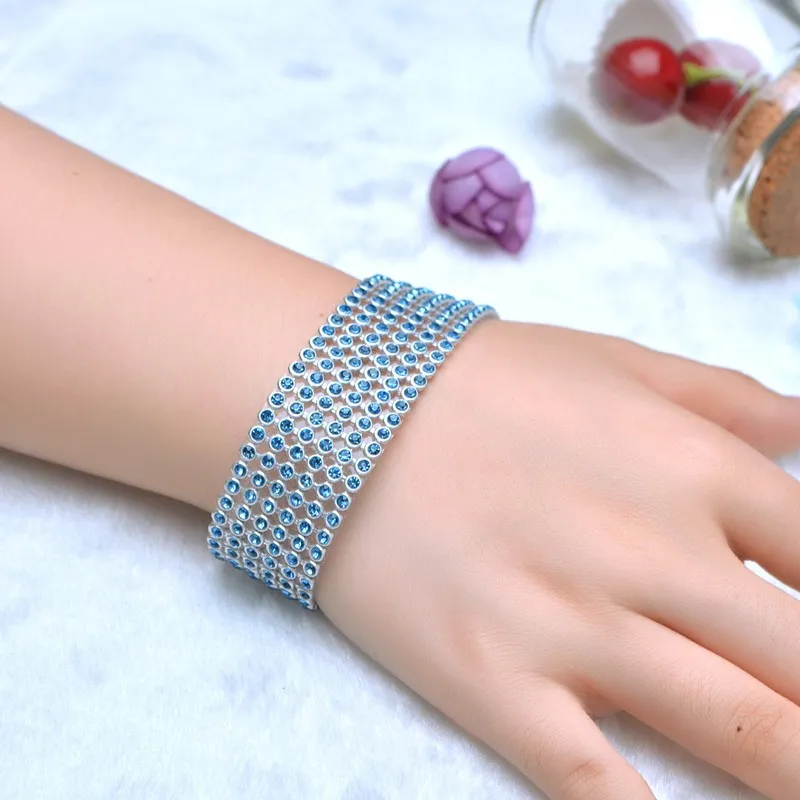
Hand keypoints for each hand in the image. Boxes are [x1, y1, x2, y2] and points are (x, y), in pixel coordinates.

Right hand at [317, 320, 799, 799]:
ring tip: (794, 770)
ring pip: (739, 734)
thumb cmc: (479, 379)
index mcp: (689, 468)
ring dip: (788, 767)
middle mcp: (651, 554)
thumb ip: (720, 397)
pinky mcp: (496, 681)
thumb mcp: (610, 361)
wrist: (338, 408)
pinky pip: (596, 783)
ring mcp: (573, 628)